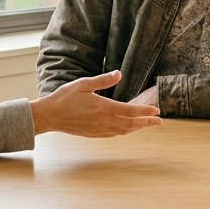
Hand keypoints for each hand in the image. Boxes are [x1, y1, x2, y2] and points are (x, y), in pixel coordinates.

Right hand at [30, 70, 160, 137]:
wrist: (50, 116)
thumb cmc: (65, 98)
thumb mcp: (83, 84)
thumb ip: (103, 80)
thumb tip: (119, 74)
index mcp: (103, 108)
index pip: (130, 111)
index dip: (145, 112)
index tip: (157, 111)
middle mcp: (104, 121)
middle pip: (131, 124)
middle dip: (147, 123)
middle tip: (159, 122)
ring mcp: (99, 130)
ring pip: (124, 131)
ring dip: (137, 128)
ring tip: (147, 125)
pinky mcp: (94, 134)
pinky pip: (114, 134)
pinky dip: (124, 132)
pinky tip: (127, 129)